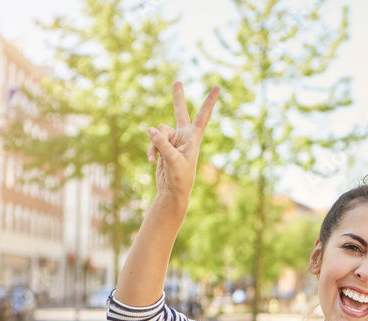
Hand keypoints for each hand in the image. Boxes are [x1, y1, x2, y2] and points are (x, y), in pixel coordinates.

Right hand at [146, 82, 219, 205]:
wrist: (173, 191)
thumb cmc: (179, 178)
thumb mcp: (172, 160)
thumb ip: (161, 143)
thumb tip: (150, 129)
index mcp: (193, 138)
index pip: (203, 116)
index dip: (209, 101)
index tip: (218, 87)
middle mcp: (184, 136)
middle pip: (180, 112)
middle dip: (178, 97)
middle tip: (178, 82)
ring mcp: (173, 140)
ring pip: (158, 130)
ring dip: (154, 143)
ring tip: (156, 157)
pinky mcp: (163, 146)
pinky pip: (152, 140)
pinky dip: (150, 149)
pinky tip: (151, 160)